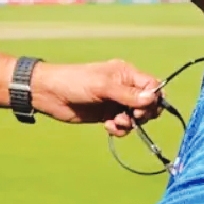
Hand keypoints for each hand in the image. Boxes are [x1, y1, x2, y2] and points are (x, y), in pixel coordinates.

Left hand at [29, 59, 162, 135]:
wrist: (50, 95)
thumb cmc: (75, 82)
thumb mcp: (103, 87)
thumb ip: (128, 94)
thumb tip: (153, 99)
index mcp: (126, 74)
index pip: (152, 86)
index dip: (153, 99)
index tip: (142, 109)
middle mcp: (124, 87)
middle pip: (148, 104)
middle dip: (143, 113)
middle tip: (131, 116)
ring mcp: (116, 102)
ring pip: (136, 117)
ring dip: (129, 123)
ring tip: (115, 122)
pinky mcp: (107, 115)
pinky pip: (123, 125)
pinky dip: (119, 129)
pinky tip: (107, 126)